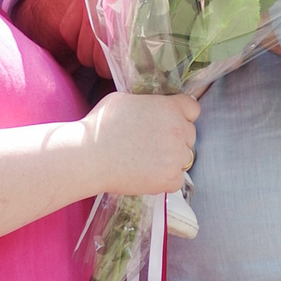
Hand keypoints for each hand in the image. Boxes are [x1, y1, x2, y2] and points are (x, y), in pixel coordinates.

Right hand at [83, 91, 198, 195]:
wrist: (88, 157)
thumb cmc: (99, 127)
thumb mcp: (123, 100)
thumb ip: (146, 102)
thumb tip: (149, 107)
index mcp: (170, 107)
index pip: (193, 108)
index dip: (182, 115)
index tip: (170, 121)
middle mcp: (179, 130)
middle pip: (190, 134)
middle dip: (175, 139)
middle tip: (152, 144)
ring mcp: (176, 156)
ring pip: (184, 158)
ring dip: (171, 160)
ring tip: (146, 162)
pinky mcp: (170, 179)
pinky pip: (177, 180)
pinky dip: (165, 180)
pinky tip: (146, 176)